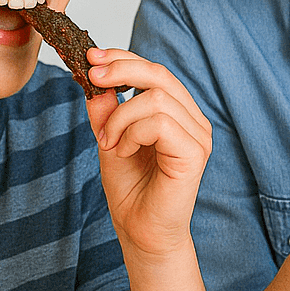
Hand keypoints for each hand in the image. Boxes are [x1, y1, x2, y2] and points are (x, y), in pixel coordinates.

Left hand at [85, 49, 213, 260]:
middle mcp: (193, 120)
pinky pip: (160, 123)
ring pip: (155, 98)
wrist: (140, 232)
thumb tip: (95, 82)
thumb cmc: (131, 191)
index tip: (92, 58)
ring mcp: (198, 136)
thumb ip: (106, 113)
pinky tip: (122, 151)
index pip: (155, 72)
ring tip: (109, 142)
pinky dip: (132, 132)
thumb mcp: (109, 141)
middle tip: (92, 79)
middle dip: (121, 71)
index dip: (124, 58)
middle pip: (160, 74)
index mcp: (178, 113)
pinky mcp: (194, 153)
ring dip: (120, 117)